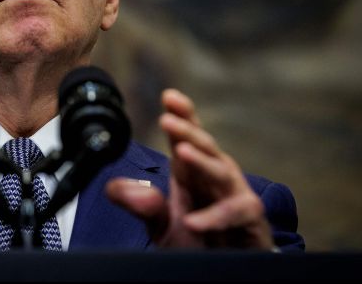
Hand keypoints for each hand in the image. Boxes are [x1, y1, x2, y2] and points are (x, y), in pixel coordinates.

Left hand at [106, 89, 273, 248]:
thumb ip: (139, 205)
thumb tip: (113, 187)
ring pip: (221, 171)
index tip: (169, 96)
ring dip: (202, 161)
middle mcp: (214, 176)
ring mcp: (234, 194)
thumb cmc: (196, 241)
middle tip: (166, 119)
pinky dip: (214, 217)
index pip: (186, 136)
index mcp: (192, 170)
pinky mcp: (248, 218)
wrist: (222, 269)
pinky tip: (193, 221)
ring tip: (181, 152)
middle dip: (187, 130)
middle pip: (204, 145)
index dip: (182, 115)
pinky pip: (235, 212)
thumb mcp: (159, 224)